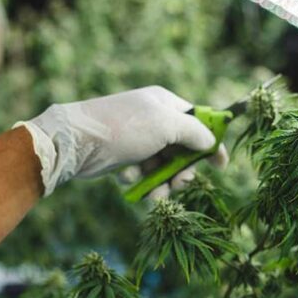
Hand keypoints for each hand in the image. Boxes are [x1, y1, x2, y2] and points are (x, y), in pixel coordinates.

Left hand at [16, 86, 228, 196]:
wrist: (76, 141)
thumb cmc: (124, 128)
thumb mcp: (166, 125)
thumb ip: (194, 132)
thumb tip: (211, 141)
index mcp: (165, 104)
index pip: (199, 122)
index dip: (212, 144)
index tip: (221, 166)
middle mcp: (152, 120)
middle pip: (182, 150)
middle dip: (183, 170)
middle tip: (181, 184)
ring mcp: (137, 139)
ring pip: (162, 167)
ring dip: (161, 182)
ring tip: (156, 193)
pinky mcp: (122, 157)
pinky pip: (141, 173)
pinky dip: (138, 180)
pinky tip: (127, 178)